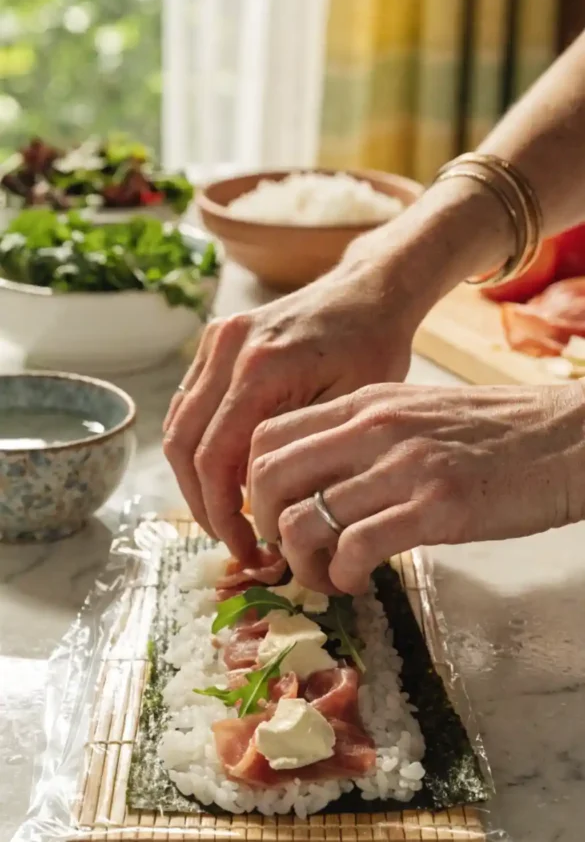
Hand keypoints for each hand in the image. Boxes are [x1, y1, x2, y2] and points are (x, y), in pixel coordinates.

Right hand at [163, 176, 514, 560]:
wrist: (368, 291)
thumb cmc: (375, 347)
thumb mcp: (352, 409)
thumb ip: (303, 454)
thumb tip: (268, 515)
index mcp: (261, 369)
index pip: (216, 459)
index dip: (223, 515)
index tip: (248, 551)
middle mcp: (226, 350)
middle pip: (184, 447)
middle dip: (203, 505)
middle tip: (235, 543)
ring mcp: (214, 341)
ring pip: (178, 427)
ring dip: (195, 479)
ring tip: (229, 517)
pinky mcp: (213, 340)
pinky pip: (188, 404)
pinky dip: (198, 447)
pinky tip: (227, 476)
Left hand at [247, 382, 584, 593]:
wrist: (569, 438)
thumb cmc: (496, 433)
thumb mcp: (417, 414)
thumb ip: (363, 437)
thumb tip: (315, 482)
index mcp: (366, 403)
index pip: (268, 437)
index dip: (254, 487)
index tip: (273, 516)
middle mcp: (374, 428)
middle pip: (270, 478)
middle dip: (265, 528)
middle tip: (290, 553)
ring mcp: (404, 466)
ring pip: (304, 521)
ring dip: (302, 564)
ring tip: (328, 577)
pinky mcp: (437, 508)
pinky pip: (355, 549)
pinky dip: (343, 576)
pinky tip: (360, 582)